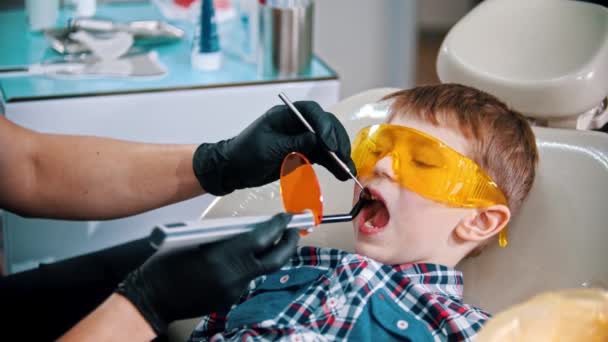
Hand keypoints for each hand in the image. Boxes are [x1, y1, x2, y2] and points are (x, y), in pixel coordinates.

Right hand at [116, 213, 298, 334]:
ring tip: (271, 243)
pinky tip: (241, 261)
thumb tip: (249, 228)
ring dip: (268, 256)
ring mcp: (232, 292)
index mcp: (222, 256)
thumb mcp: (193, 240)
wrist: (150, 298)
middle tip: (294, 231)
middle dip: (289, 244)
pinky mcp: (229, 301)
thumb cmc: (165, 264)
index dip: (278, 226)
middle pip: (275, 260)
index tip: (287, 217)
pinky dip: (247, 269)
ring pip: (261, 271)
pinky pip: (246, 281)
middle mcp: (232, 276)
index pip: (262, 238)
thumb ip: (224, 236)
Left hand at [193, 101, 355, 195]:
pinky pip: (322, 156)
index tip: (329, 143)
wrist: (234, 169)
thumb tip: (316, 139)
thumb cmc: (244, 153)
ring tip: (347, 171)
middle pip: (325, 126)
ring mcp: (301, 138)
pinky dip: (332, 165)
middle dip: (336, 141)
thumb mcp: (269, 147)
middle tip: (342, 158)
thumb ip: (294, 142)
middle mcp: (297, 124)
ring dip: (339, 156)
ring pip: (327, 143)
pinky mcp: (303, 152)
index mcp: (285, 115)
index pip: (312, 112)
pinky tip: (342, 173)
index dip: (324, 126)